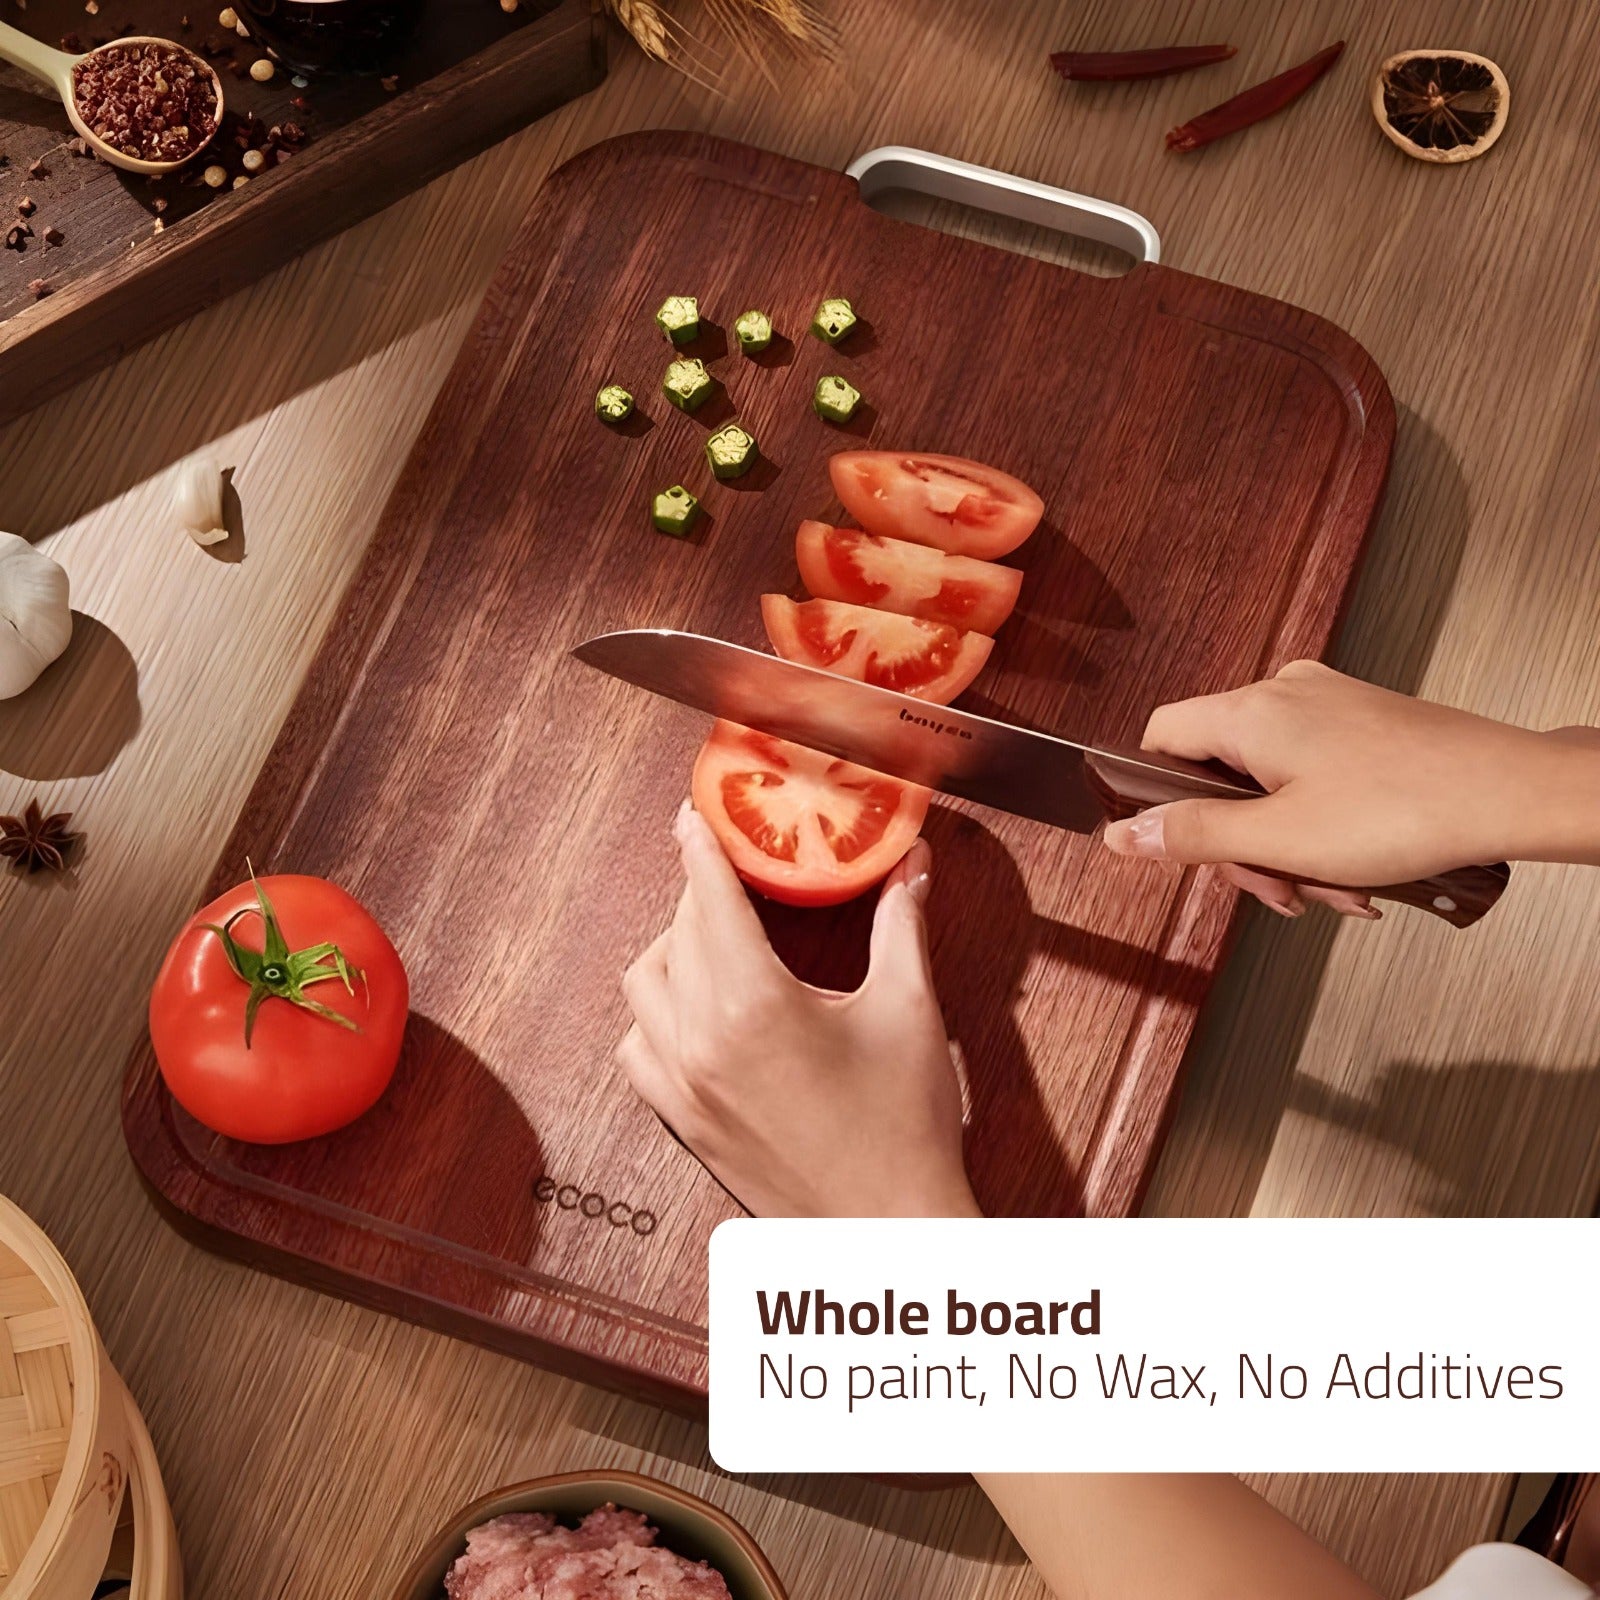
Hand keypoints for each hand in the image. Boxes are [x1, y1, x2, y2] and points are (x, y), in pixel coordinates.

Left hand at [617, 802, 979, 1217]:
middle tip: (739, 877)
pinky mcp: (681, 1123)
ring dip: (673, 950)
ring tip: (719, 940)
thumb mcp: (909, 1011)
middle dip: (704, 895)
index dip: (701, 849)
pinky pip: (637, 1047)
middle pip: (679, 933)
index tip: (692, 816)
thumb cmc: (904, 1129)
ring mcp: (682, 1087)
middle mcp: (700, 1042)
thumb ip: (900, 925)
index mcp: (754, 1004)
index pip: (709, 899)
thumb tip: (909, 866)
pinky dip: (655, 1015)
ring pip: (644, 985)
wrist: (888, 1233)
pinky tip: (694, 1009)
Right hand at [1102, 660, 1599, 917]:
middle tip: (1278, 888)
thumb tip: (1122, 833)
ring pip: (1270, 783)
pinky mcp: (1364, 723)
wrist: (1512, 794)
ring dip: (1288, 846)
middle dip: (1242, 844)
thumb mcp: (1278, 840)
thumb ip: (1192, 835)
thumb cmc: (1410, 808)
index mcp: (1250, 712)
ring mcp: (1329, 706)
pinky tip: (1355, 868)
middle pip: (1218, 773)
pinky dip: (1321, 826)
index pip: (1158, 739)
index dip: (1156, 799)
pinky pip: (1312, 776)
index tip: (1178, 846)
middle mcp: (1285, 696)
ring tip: (1332, 886)